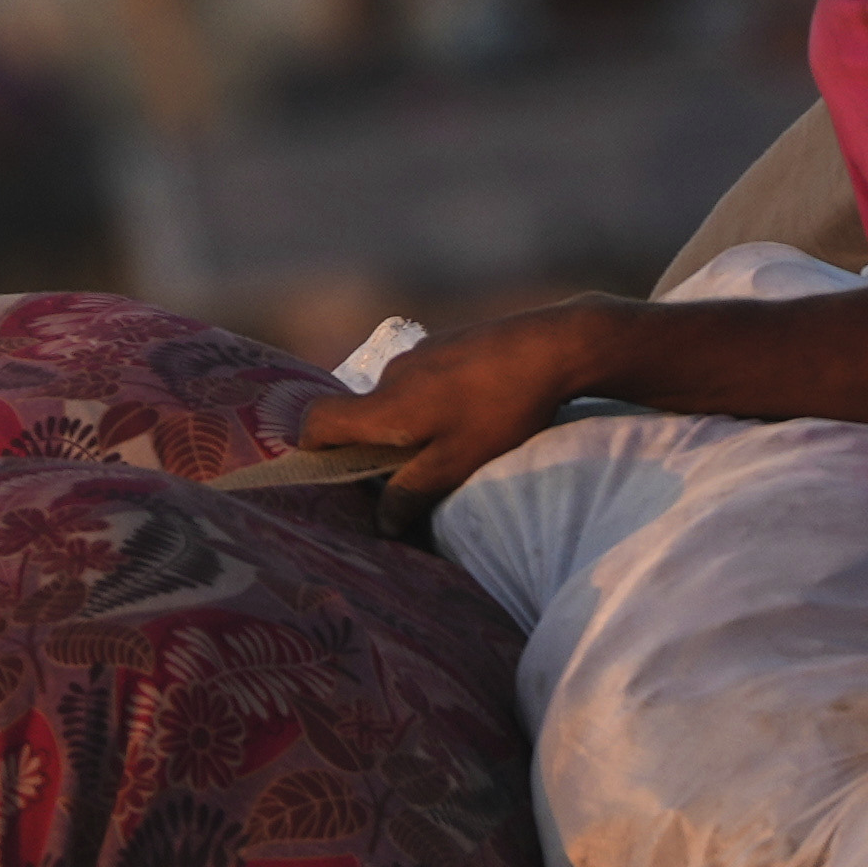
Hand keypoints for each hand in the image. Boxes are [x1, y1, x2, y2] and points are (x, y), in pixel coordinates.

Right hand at [307, 300, 637, 493]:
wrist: (555, 345)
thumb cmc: (502, 409)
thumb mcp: (457, 462)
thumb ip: (413, 493)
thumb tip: (382, 524)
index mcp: (385, 404)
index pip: (318, 419)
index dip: (312, 448)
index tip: (330, 473)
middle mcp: (393, 373)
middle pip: (361, 415)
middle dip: (375, 447)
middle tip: (408, 475)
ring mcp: (421, 352)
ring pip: (397, 398)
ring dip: (411, 424)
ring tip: (453, 443)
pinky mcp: (449, 342)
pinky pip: (424, 380)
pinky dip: (435, 402)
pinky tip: (475, 413)